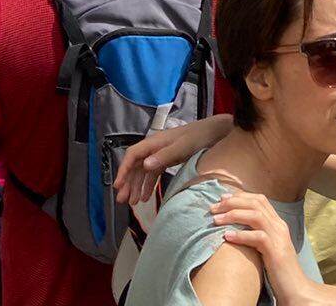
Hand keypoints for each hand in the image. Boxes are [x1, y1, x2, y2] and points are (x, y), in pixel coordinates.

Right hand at [113, 114, 231, 204]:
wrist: (216, 133)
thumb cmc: (199, 136)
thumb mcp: (183, 147)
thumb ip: (165, 156)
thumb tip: (145, 165)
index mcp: (156, 142)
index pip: (133, 155)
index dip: (123, 169)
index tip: (118, 185)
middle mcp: (155, 147)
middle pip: (136, 165)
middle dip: (128, 182)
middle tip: (122, 200)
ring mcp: (162, 154)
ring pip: (144, 171)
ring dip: (137, 186)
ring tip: (132, 203)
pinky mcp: (169, 159)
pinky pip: (154, 174)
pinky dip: (148, 185)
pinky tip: (145, 197)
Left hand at [212, 191, 320, 305]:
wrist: (295, 288)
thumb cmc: (278, 270)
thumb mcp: (268, 247)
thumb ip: (257, 235)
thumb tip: (236, 228)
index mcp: (277, 223)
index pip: (260, 200)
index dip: (240, 196)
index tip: (222, 198)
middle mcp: (279, 226)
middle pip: (256, 203)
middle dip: (233, 202)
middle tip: (214, 207)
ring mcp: (278, 238)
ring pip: (256, 216)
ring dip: (233, 215)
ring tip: (216, 220)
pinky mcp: (276, 252)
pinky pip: (257, 237)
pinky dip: (241, 235)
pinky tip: (227, 237)